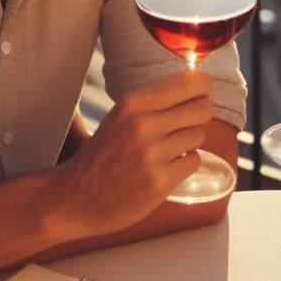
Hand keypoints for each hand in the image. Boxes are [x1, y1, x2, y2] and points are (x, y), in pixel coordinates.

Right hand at [50, 69, 212, 237]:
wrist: (75, 198)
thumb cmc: (104, 153)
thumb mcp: (122, 116)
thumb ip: (156, 100)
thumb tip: (199, 83)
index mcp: (132, 103)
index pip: (188, 82)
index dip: (204, 84)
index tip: (204, 89)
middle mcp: (142, 125)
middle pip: (202, 108)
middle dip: (199, 114)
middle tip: (186, 123)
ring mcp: (151, 155)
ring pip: (199, 135)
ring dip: (189, 142)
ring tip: (167, 149)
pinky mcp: (160, 182)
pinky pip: (194, 161)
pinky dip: (185, 164)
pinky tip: (166, 167)